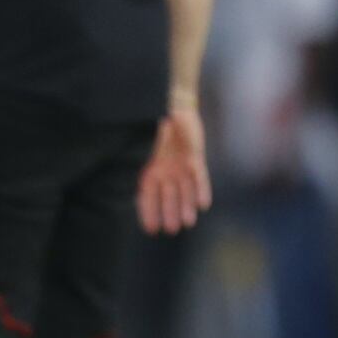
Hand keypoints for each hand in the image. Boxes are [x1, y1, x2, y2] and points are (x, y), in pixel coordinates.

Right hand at [137, 104, 212, 235]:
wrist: (171, 107)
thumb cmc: (150, 126)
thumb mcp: (141, 145)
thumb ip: (139, 161)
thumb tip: (134, 179)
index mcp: (146, 171)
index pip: (146, 198)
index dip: (148, 214)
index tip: (151, 230)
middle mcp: (163, 172)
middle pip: (167, 198)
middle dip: (169, 214)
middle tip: (172, 230)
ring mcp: (179, 167)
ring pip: (184, 191)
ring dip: (185, 206)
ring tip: (188, 222)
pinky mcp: (194, 159)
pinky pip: (200, 177)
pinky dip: (201, 190)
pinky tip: (203, 205)